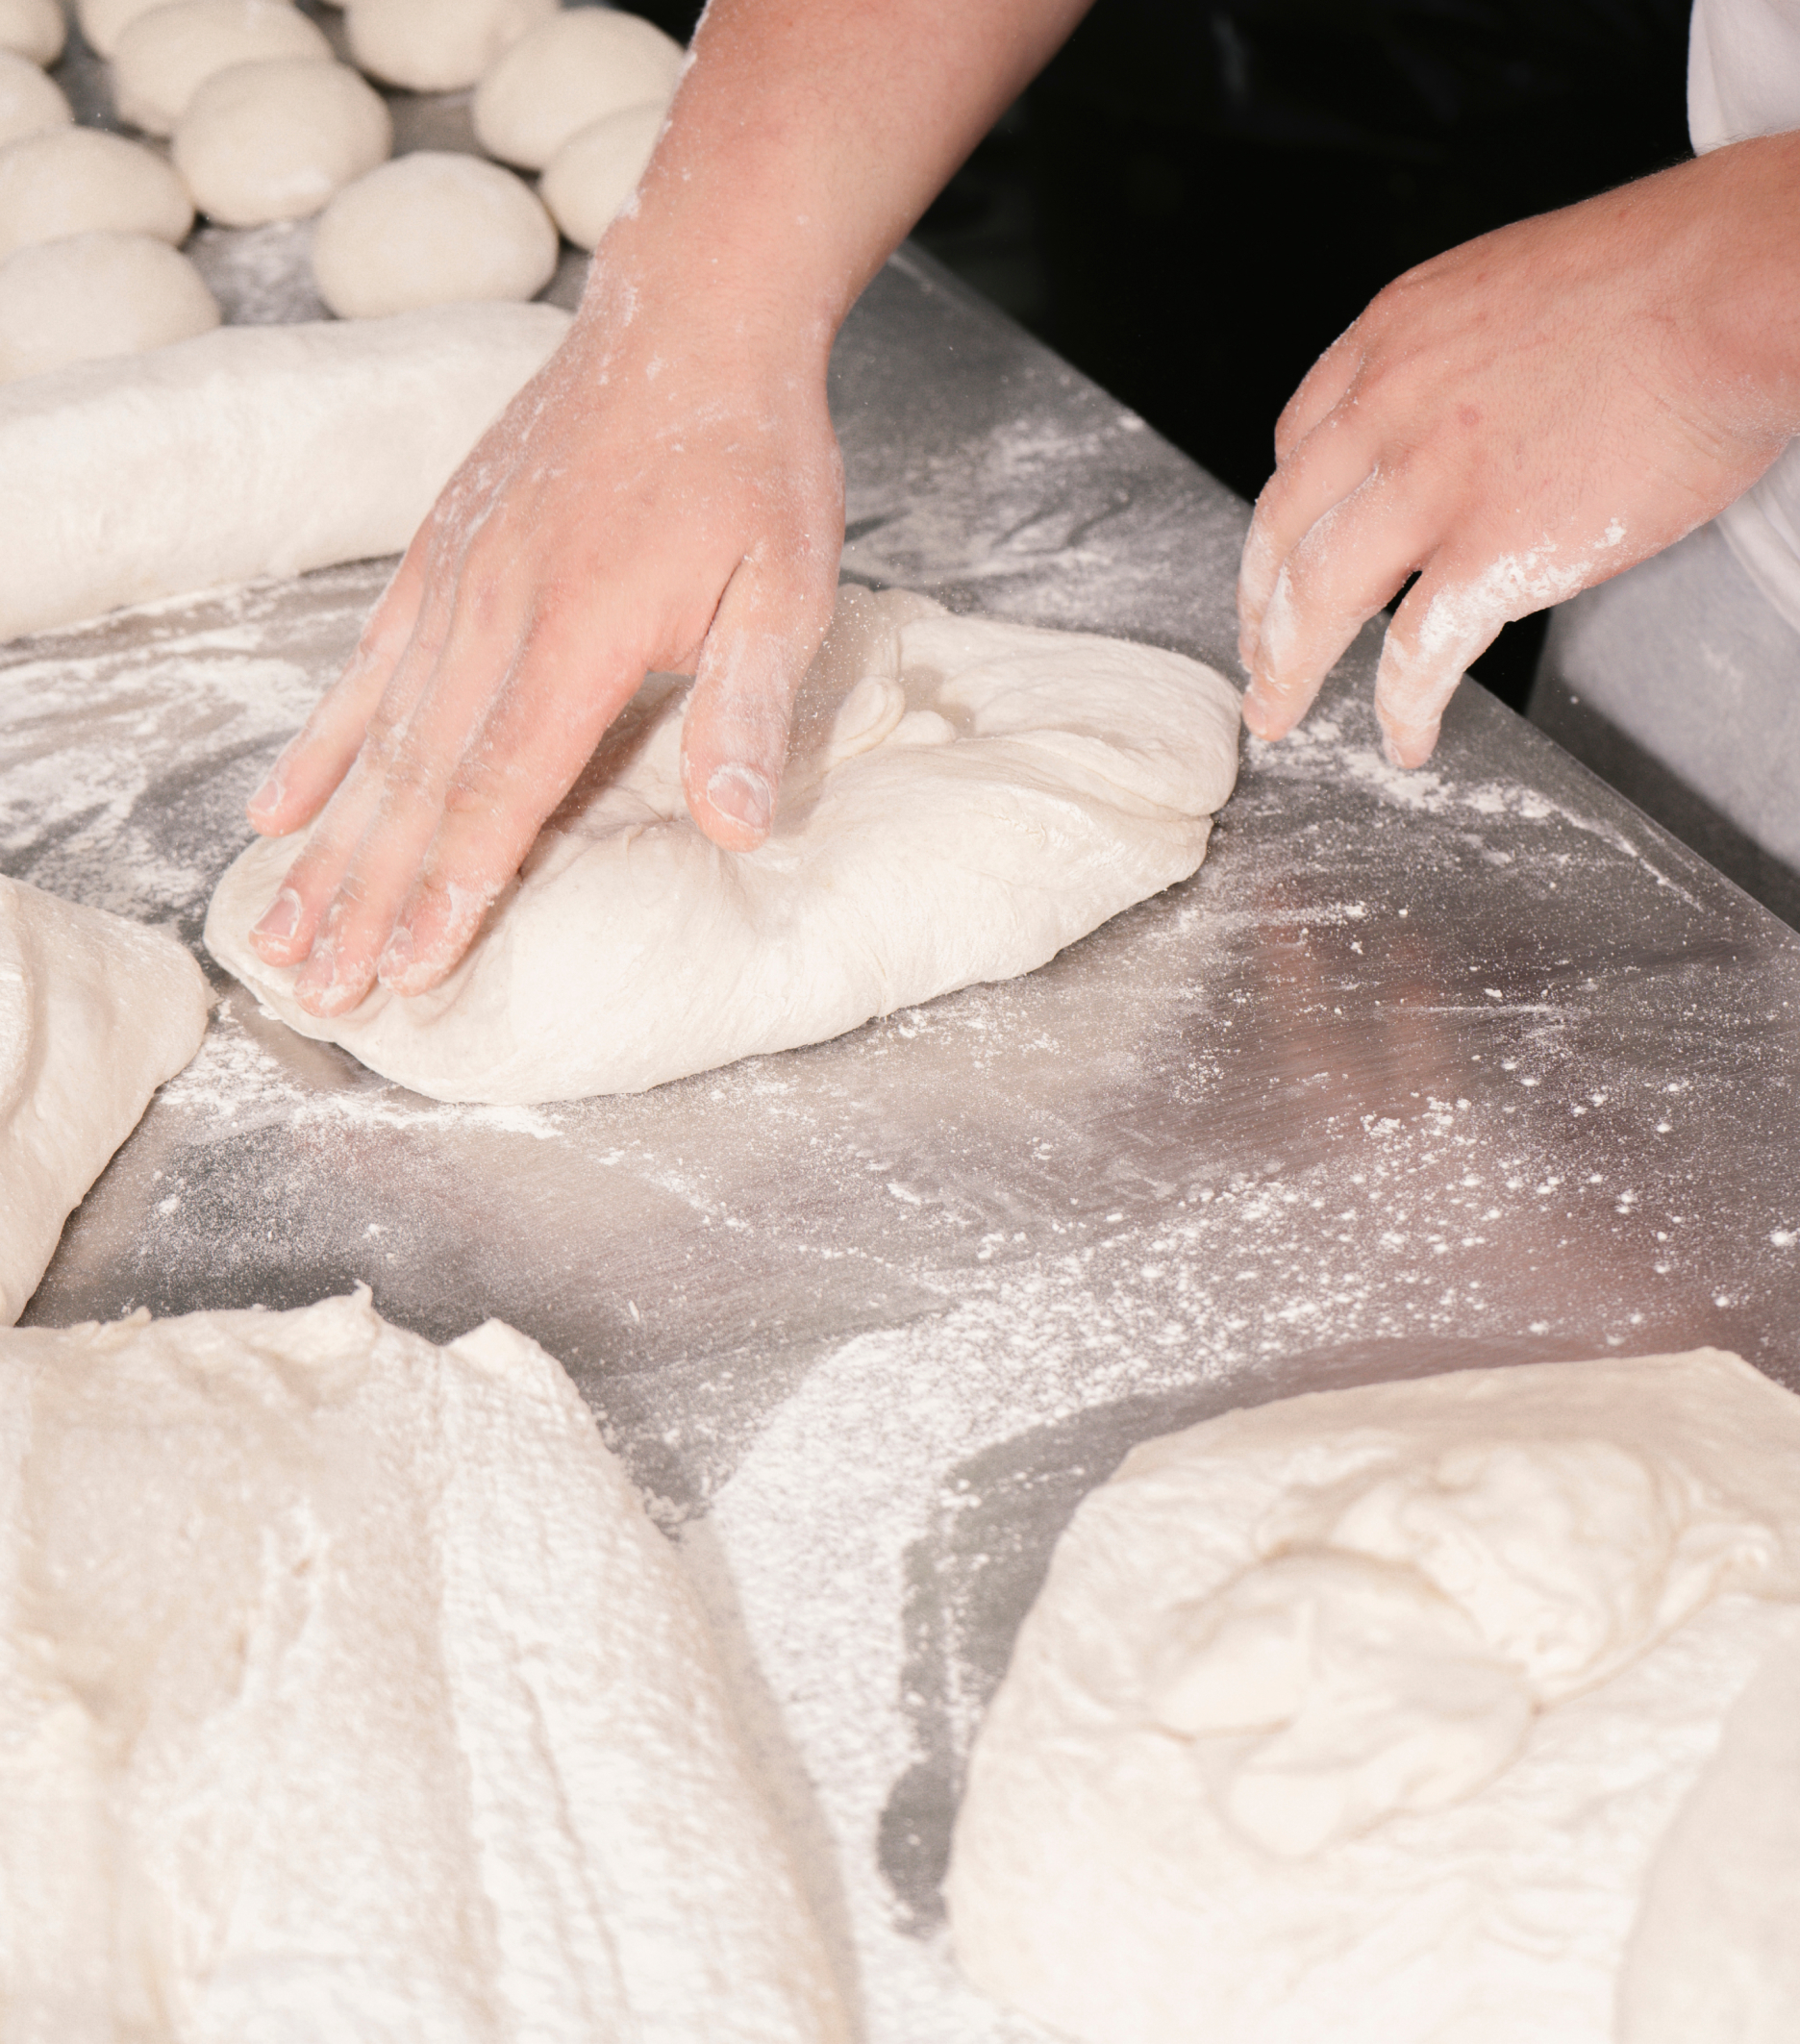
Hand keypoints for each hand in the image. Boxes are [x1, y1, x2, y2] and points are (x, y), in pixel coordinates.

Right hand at [239, 0, 1092, 1019]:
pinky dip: (321, 745)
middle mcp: (495, 617)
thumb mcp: (788, 586)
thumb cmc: (751, 459)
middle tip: (322, 992)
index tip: (408, 972)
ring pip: (376, 741)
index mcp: (581, 639)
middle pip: (419, 786)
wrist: (690, 315)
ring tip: (281, 931)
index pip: (503, 792)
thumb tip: (732, 832)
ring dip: (329, 848)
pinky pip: (367, 669)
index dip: (454, 890)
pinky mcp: (438, 555)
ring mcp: (454, 583)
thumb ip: (745, 710)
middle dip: (368, 899)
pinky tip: (281, 808)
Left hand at [1236, 135, 1799, 766]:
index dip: (1286, 513)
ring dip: (1288, 668)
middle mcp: (1391, 408)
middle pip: (1282, 528)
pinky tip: (1404, 738)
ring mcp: (1434, 483)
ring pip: (1317, 598)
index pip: (1300, 440)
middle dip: (1257, 605)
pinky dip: (1400, 708)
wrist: (1740, 283)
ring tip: (1281, 712)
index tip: (1283, 553)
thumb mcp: (1514, 287)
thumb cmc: (1670, 271)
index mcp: (1394, 337)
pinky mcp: (1493, 551)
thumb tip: (1473, 414)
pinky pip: (1416, 655)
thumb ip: (1464, 358)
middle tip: (1254, 656)